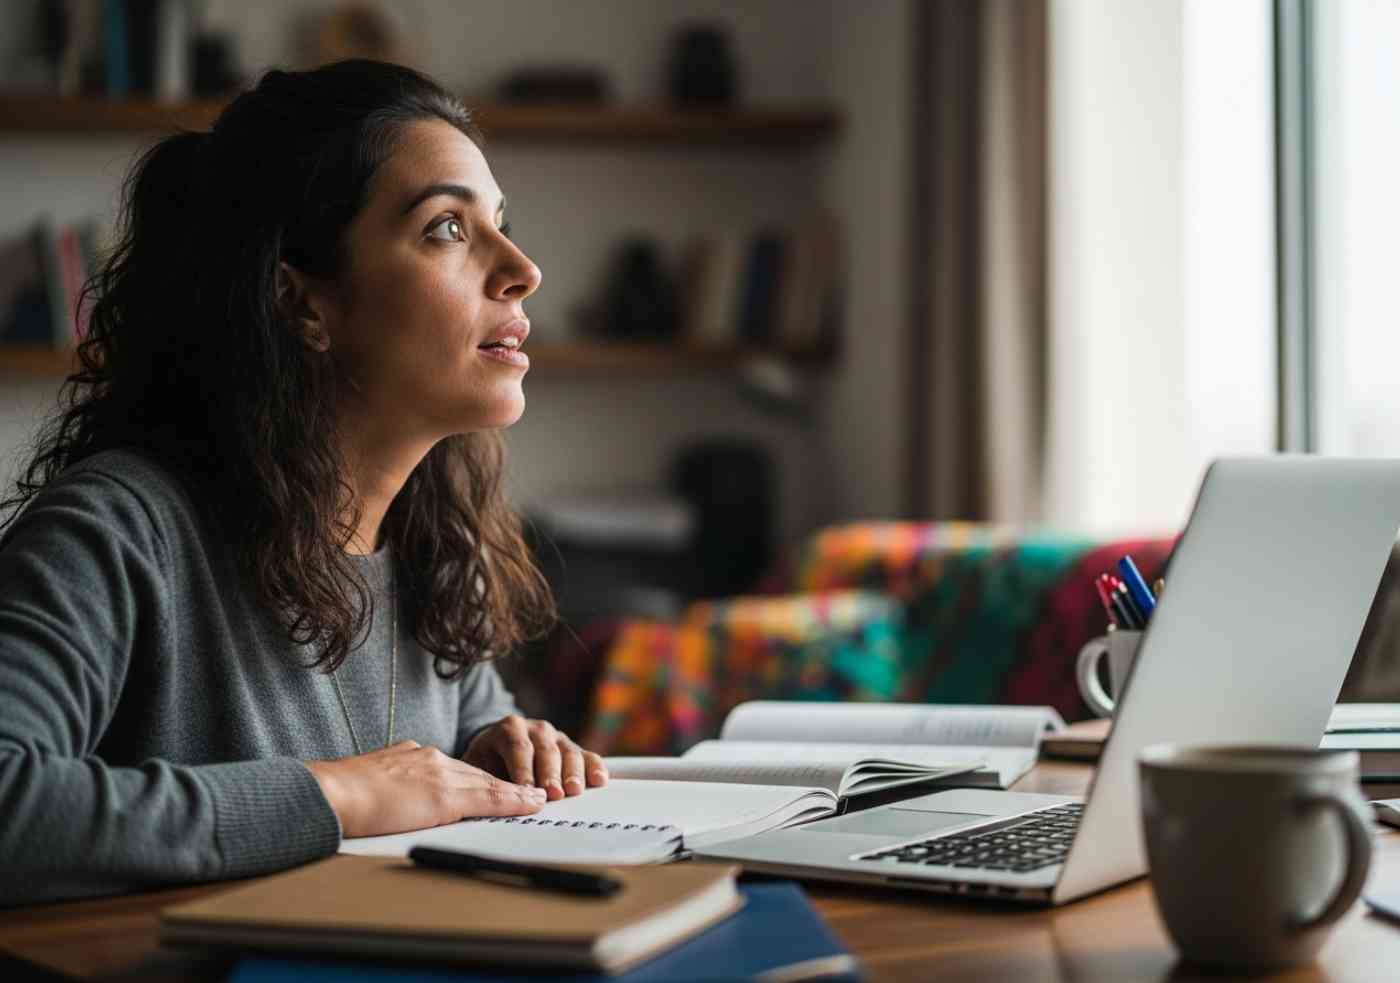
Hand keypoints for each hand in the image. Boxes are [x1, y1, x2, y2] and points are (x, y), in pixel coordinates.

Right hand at [305, 740, 545, 838]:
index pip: (453, 770)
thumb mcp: (369, 780)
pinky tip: (531, 804)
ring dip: (517, 792)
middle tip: (531, 791)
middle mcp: (430, 759)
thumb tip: (395, 792)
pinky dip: (514, 801)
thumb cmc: (337, 794)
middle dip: (505, 783)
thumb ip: (389, 781)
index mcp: (411, 756)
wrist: (328, 793)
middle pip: (477, 774)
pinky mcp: (444, 795)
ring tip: (540, 798)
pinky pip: (489, 798)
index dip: (476, 780)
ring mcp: (439, 775)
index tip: (491, 785)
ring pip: (488, 784)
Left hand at [464, 714, 608, 801]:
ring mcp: (558, 738)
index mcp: (510, 729)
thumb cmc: (488, 763)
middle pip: (546, 750)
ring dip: (573, 772)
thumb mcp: (478, 766)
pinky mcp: (573, 749)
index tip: (526, 790)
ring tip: (574, 790)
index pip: (518, 748)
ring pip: (569, 752)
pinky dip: (595, 767)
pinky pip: (588, 756)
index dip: (523, 770)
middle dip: (550, 774)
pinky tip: (599, 780)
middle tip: (554, 794)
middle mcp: (536, 729)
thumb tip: (487, 802)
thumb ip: (485, 779)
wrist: (499, 751)